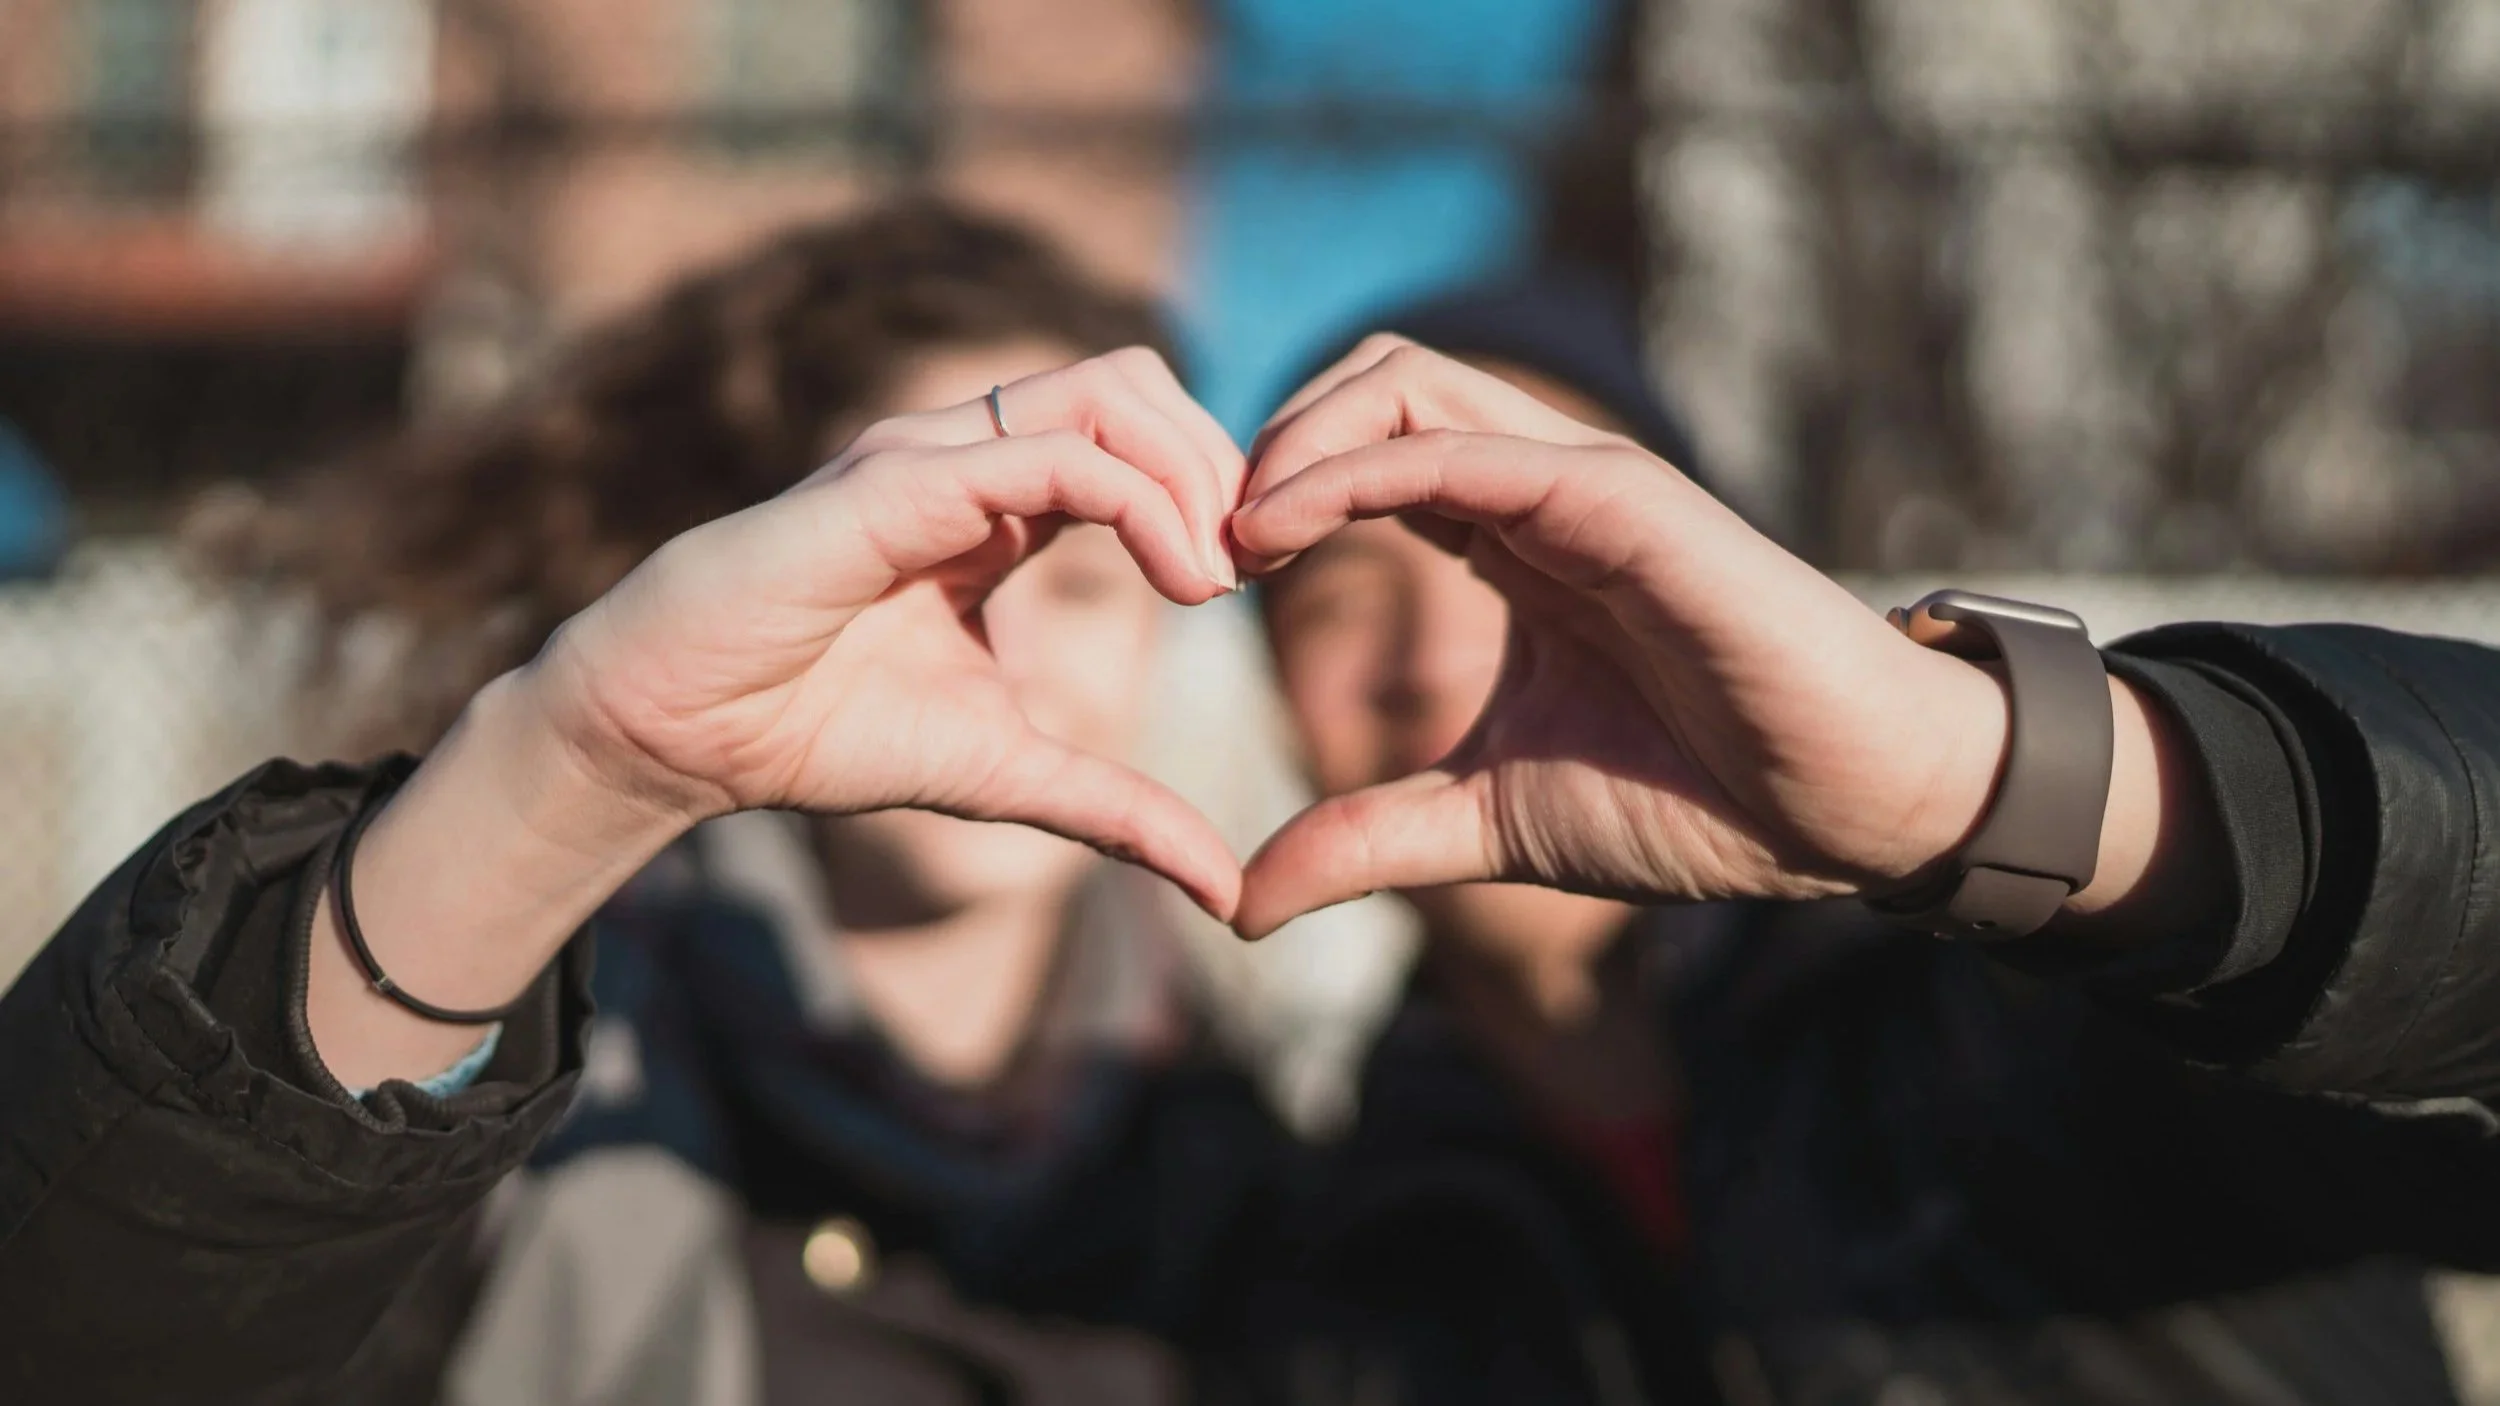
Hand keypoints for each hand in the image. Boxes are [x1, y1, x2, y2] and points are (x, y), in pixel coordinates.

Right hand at [528, 348, 1248, 916]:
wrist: (676, 736)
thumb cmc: (816, 732)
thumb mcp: (1006, 775)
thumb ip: (1117, 811)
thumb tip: (1225, 892)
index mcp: (996, 501)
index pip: (1137, 435)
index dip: (1214, 490)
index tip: (1257, 581)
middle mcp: (967, 454)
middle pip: (1139, 382)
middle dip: (1221, 462)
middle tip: (1256, 566)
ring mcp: (930, 455)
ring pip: (1107, 391)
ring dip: (1192, 472)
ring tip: (1217, 576)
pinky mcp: (896, 483)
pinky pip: (1051, 455)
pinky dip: (1141, 502)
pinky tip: (1179, 582)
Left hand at [1228, 339, 2013, 936]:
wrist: (1843, 815)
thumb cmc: (1697, 801)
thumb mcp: (1487, 822)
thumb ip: (1367, 840)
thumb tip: (1239, 902)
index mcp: (1510, 540)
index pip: (1364, 451)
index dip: (1269, 492)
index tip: (1197, 578)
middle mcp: (1539, 490)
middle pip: (1373, 380)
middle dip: (1266, 439)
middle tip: (1200, 545)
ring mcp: (1582, 483)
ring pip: (1408, 381)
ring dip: (1295, 437)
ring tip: (1230, 534)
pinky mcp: (1623, 500)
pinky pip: (1467, 449)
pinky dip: (1357, 469)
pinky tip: (1283, 531)